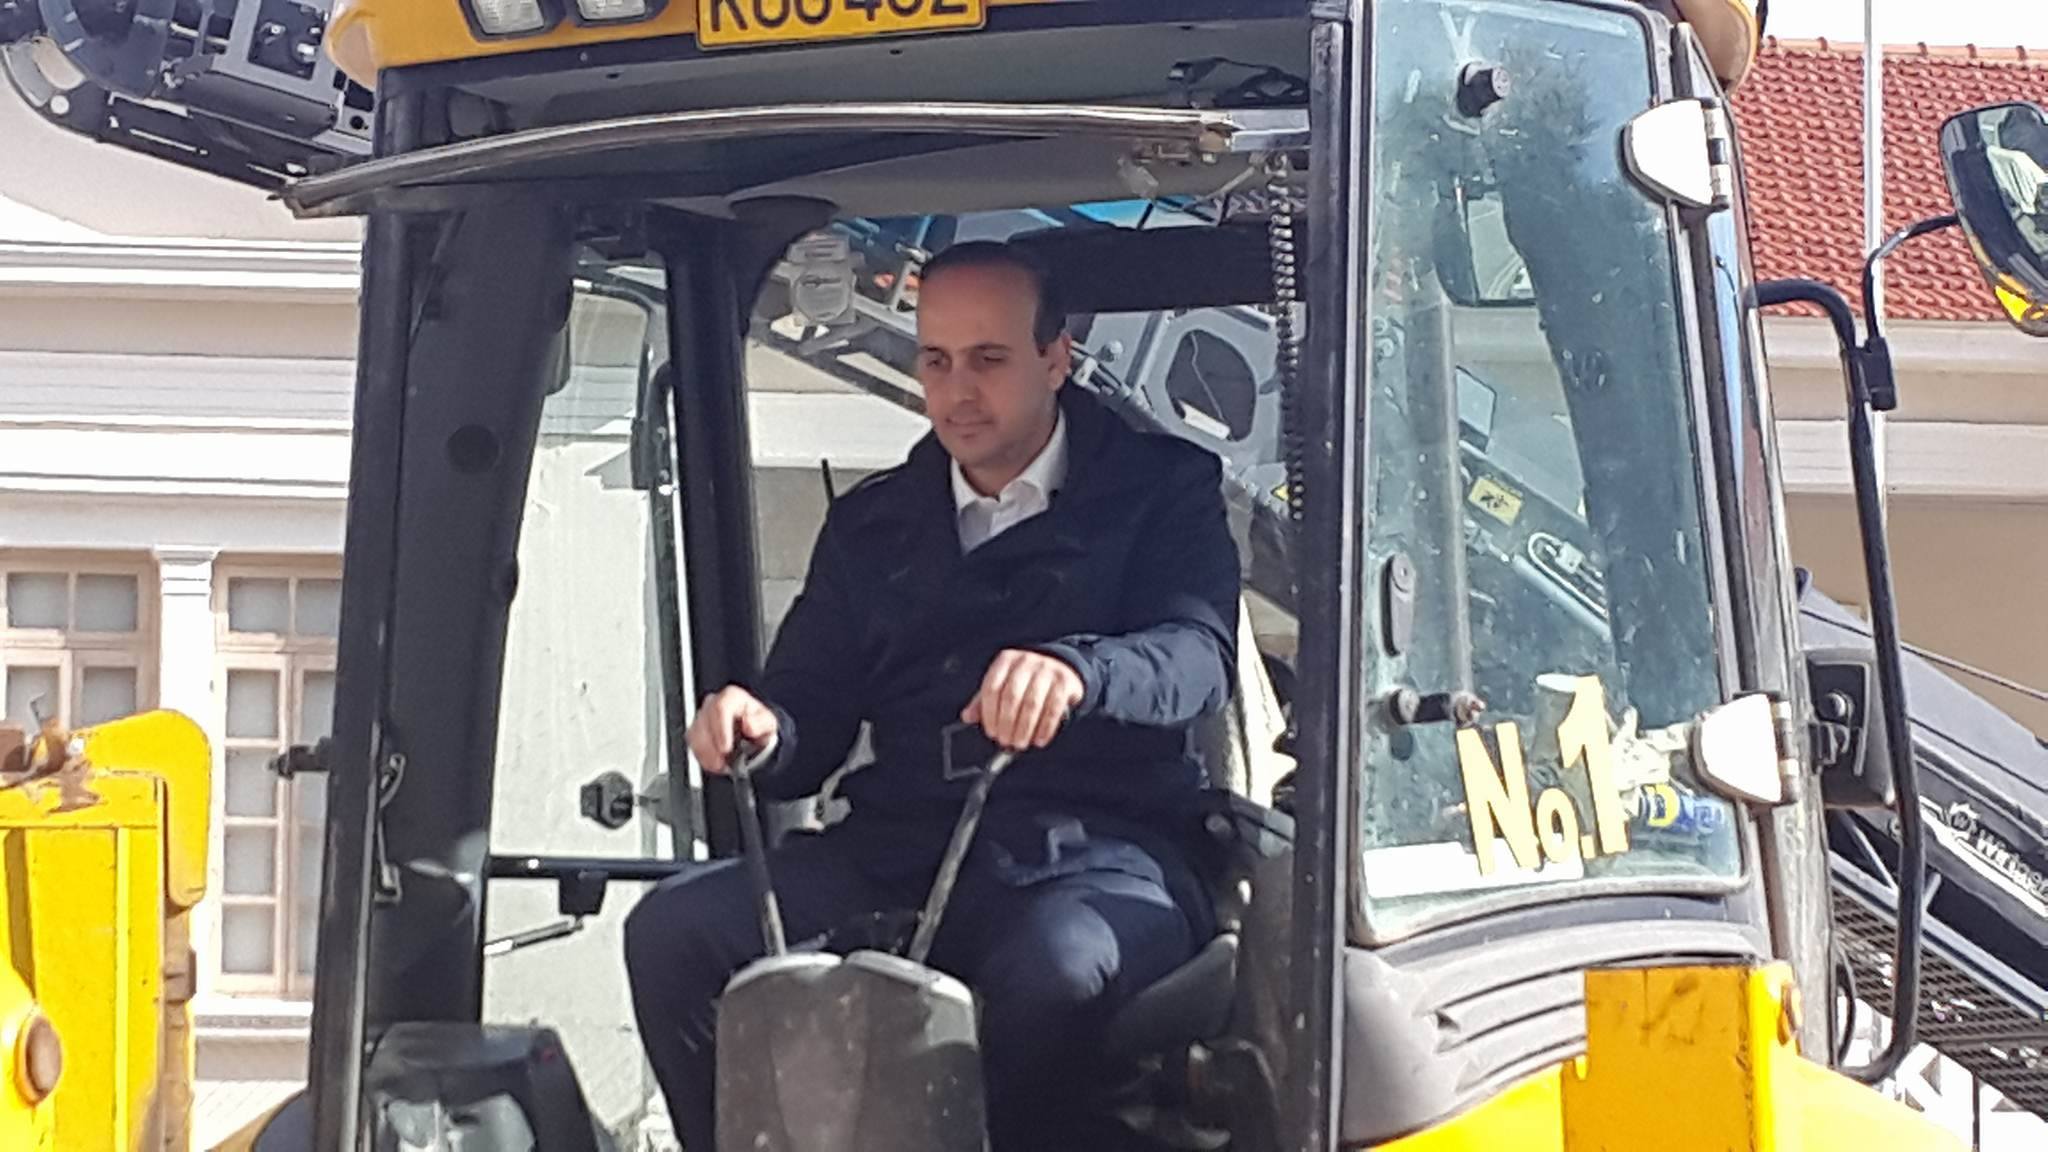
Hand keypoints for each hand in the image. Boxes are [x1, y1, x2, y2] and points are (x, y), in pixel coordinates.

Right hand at [688, 686, 778, 775]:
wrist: (754, 738)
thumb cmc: (760, 727)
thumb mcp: (768, 724)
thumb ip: (761, 723)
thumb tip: (749, 725)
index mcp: (731, 698)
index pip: (720, 708)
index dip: (721, 729)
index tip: (725, 748)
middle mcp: (714, 704)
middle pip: (704, 721)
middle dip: (712, 745)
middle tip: (722, 761)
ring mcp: (702, 717)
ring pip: (695, 734)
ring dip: (706, 753)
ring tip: (720, 764)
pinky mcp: (696, 731)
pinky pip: (693, 744)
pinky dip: (703, 757)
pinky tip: (715, 763)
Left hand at [961, 649, 1084, 750]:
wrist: (1063, 667)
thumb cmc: (1027, 680)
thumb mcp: (1004, 683)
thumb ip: (984, 700)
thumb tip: (967, 717)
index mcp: (1006, 661)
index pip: (992, 688)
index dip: (989, 713)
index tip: (991, 732)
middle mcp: (1026, 662)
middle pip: (1011, 696)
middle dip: (1006, 723)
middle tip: (1005, 741)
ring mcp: (1047, 670)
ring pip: (1032, 704)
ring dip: (1024, 729)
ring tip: (1020, 743)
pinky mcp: (1064, 681)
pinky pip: (1053, 708)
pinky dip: (1045, 728)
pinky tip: (1039, 740)